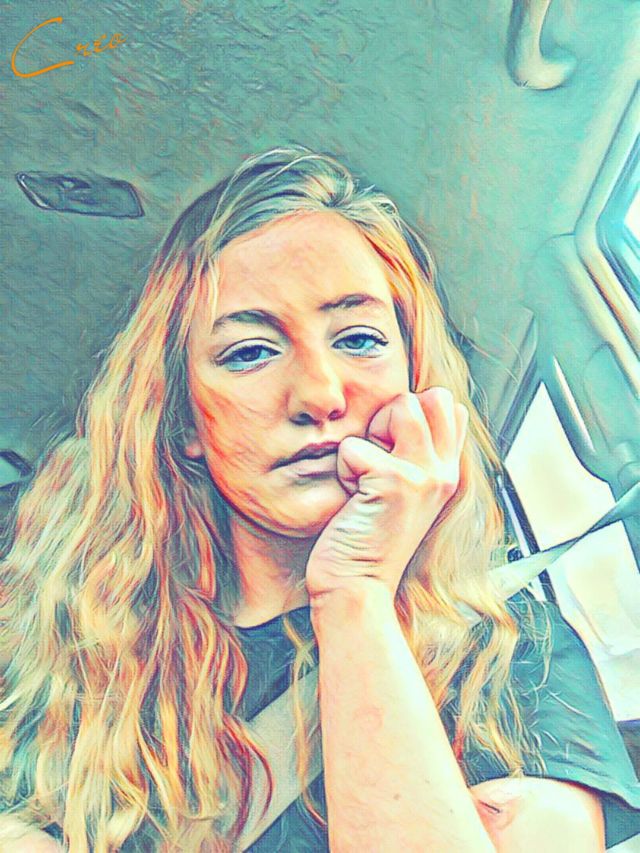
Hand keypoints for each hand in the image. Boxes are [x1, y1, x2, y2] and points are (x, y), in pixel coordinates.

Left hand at [305, 387, 467, 601]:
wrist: (355, 586)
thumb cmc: (365, 538)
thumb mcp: (400, 492)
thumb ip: (412, 454)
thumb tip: (406, 409)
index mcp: (446, 472)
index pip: (448, 406)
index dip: (411, 417)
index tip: (391, 457)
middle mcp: (444, 471)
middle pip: (431, 397)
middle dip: (394, 417)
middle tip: (377, 465)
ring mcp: (424, 475)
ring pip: (401, 406)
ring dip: (371, 438)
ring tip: (366, 479)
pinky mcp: (395, 481)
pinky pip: (355, 446)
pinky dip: (344, 470)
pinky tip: (352, 500)